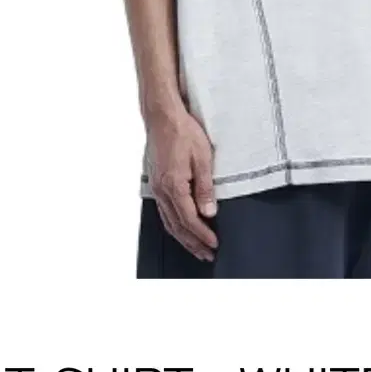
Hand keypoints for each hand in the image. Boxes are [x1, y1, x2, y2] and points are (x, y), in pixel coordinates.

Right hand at [147, 107, 219, 261]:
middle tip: (207, 255)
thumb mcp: (203, 158)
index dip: (203, 235)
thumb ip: (205, 188)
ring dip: (183, 238)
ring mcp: (156, 188)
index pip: (190, 220)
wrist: (162, 117)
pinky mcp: (156, 182)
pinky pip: (164, 212)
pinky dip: (174, 225)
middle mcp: (162, 191)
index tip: (215, 245)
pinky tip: (180, 228)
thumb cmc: (184, 132)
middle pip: (177, 226)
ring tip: (196, 248)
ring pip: (168, 222)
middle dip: (193, 243)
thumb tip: (209, 212)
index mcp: (174, 186)